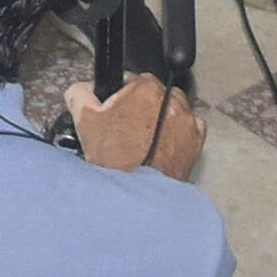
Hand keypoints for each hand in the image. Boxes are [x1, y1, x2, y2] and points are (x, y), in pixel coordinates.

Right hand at [66, 74, 206, 181]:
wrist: (138, 196)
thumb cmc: (117, 163)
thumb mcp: (85, 121)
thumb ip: (80, 93)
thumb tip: (83, 88)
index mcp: (145, 89)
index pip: (130, 80)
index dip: (120, 97)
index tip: (117, 110)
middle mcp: (170, 101)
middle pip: (153, 94)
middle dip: (141, 107)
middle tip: (128, 128)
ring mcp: (186, 121)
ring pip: (172, 109)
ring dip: (161, 118)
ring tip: (145, 139)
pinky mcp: (196, 140)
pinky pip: (188, 128)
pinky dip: (177, 134)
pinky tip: (161, 147)